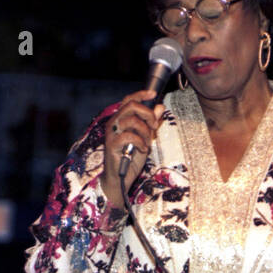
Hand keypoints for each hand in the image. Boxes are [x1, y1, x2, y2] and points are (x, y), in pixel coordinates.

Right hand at [101, 90, 164, 208]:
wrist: (121, 178)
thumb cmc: (131, 158)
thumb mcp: (146, 138)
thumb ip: (151, 123)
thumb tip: (160, 107)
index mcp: (121, 119)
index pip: (129, 100)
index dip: (141, 94)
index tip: (154, 94)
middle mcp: (114, 123)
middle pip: (131, 106)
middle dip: (147, 114)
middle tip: (154, 126)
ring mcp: (112, 133)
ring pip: (132, 120)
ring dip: (145, 131)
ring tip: (147, 142)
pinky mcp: (112, 144)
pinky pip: (129, 136)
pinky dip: (140, 142)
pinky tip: (142, 149)